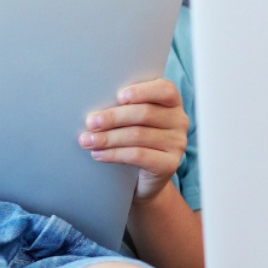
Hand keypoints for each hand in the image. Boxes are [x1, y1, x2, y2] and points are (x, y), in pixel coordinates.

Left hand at [80, 77, 187, 200]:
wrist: (142, 178)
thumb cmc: (133, 140)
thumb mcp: (131, 120)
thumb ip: (124, 108)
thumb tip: (96, 108)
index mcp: (172, 103)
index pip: (165, 89)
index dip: (143, 91)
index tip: (119, 96)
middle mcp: (179, 121)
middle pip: (146, 113)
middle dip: (114, 117)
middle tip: (91, 122)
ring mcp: (177, 143)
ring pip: (139, 135)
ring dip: (108, 138)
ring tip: (88, 140)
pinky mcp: (170, 164)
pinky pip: (139, 155)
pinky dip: (114, 154)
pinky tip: (98, 154)